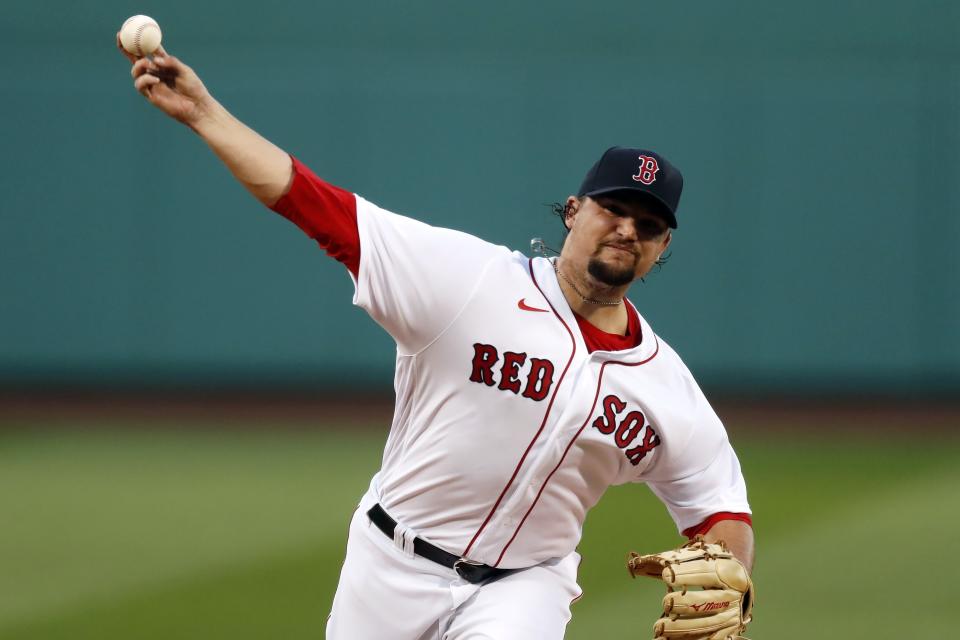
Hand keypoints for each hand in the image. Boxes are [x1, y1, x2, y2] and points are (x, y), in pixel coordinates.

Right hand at [116, 33, 215, 128]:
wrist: (198, 107)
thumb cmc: (194, 88)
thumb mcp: (185, 70)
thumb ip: (171, 62)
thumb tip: (154, 58)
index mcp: (163, 65)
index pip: (148, 51)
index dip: (139, 41)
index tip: (131, 29)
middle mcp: (155, 73)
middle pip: (136, 60)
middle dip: (126, 48)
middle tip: (121, 38)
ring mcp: (152, 84)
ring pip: (135, 71)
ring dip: (139, 65)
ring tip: (149, 64)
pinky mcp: (151, 95)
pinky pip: (140, 85)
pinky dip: (145, 79)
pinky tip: (156, 79)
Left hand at [627, 537, 753, 638]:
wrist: (739, 585)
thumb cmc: (711, 567)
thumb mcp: (700, 557)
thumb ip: (673, 559)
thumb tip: (639, 562)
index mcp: (729, 572)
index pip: (708, 571)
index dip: (686, 573)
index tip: (666, 574)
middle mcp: (733, 595)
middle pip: (708, 602)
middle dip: (685, 604)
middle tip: (665, 603)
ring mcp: (731, 616)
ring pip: (706, 625)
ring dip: (681, 628)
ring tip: (659, 628)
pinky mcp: (727, 632)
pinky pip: (707, 639)